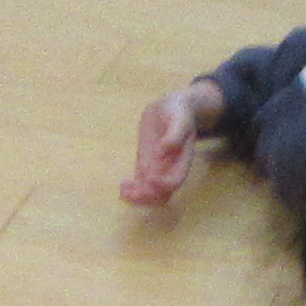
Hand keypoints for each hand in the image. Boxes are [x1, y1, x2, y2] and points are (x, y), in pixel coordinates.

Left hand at [123, 80, 219, 205]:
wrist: (171, 109)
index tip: (150, 179)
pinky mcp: (147, 166)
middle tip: (131, 188)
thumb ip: (175, 134)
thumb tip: (163, 151)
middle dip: (147, 196)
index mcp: (182, 159)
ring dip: (138, 197)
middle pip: (163, 194)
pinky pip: (141, 186)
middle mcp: (171, 168)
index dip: (164, 184)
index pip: (175, 179)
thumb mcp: (179, 117)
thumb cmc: (178, 112)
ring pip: (152, 194)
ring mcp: (159, 170)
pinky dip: (132, 191)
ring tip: (124, 188)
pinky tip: (123, 186)